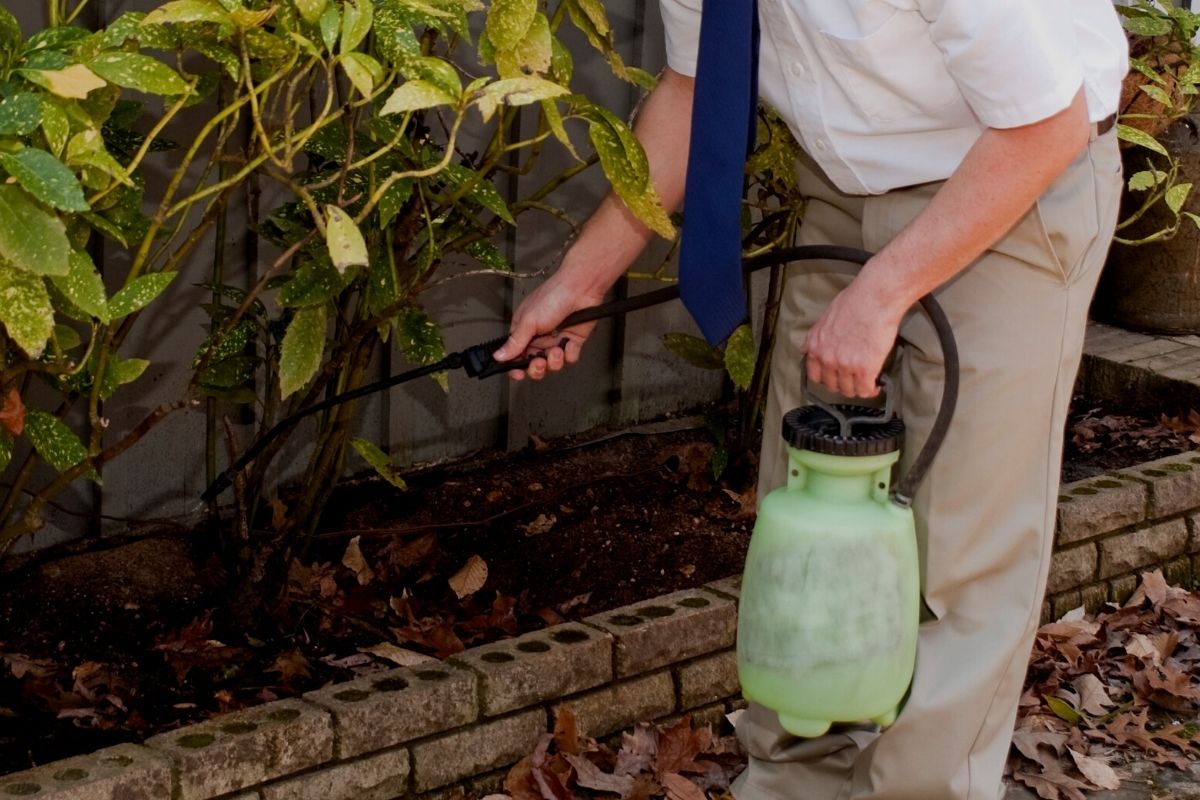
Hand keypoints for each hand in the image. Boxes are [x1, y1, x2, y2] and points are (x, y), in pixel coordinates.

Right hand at [493, 274, 604, 380]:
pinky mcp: (572, 342)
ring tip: (556, 349)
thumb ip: (515, 342)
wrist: (581, 289)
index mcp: (523, 331)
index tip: (518, 373)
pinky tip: (569, 342)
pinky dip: (570, 353)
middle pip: (533, 364)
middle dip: (536, 368)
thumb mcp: (529, 320)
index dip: (516, 367)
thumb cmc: (553, 296)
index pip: (515, 355)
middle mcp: (538, 337)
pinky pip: (569, 358)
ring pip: (552, 365)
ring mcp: (555, 340)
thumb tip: (498, 356)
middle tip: (539, 363)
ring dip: (554, 361)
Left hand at [802, 278, 903, 398]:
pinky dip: (871, 390)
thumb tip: (808, 348)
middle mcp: (826, 358)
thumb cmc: (854, 301)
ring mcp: (844, 365)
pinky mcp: (864, 369)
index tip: (835, 378)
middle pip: (831, 385)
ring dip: (858, 389)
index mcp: (815, 345)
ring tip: (866, 383)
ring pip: (849, 391)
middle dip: (843, 385)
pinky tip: (876, 385)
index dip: (826, 379)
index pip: (814, 375)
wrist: (874, 298)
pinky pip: (865, 390)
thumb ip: (817, 337)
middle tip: (853, 381)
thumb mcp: (824, 319)